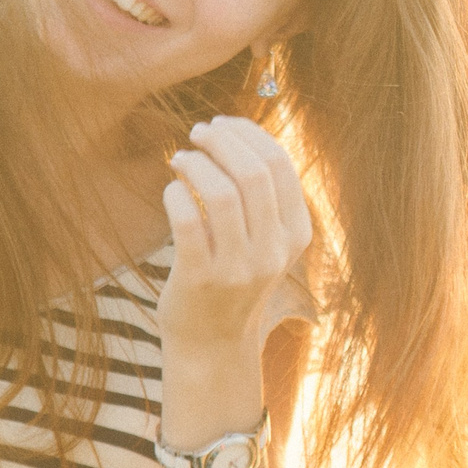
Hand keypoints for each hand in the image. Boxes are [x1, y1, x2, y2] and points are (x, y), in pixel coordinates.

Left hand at [158, 116, 311, 354]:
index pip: (280, 165)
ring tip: (180, 158)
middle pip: (253, 173)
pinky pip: (187, 220)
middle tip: (197, 133)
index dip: (248, 134)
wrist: (212, 344)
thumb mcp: (264, 241)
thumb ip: (260, 196)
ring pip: (221, 192)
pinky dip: (175, 194)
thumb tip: (233, 132)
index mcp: (297, 234)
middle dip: (221, 141)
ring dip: (196, 163)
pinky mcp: (201, 279)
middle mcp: (274, 251)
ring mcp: (239, 268)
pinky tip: (171, 190)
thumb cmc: (232, 278)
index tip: (222, 123)